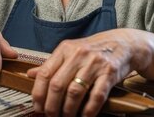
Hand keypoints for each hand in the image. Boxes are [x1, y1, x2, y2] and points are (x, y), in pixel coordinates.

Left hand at [26, 29, 149, 116]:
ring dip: (68, 111)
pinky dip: (88, 110)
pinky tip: (84, 116)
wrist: (123, 43)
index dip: (39, 94)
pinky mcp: (109, 73)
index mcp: (65, 49)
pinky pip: (96, 96)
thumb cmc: (94, 50)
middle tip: (51, 116)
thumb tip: (30, 75)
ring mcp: (95, 63)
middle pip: (58, 85)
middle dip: (52, 106)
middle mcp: (79, 54)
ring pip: (75, 92)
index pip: (45, 74)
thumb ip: (51, 64)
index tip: (38, 107)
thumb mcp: (71, 51)